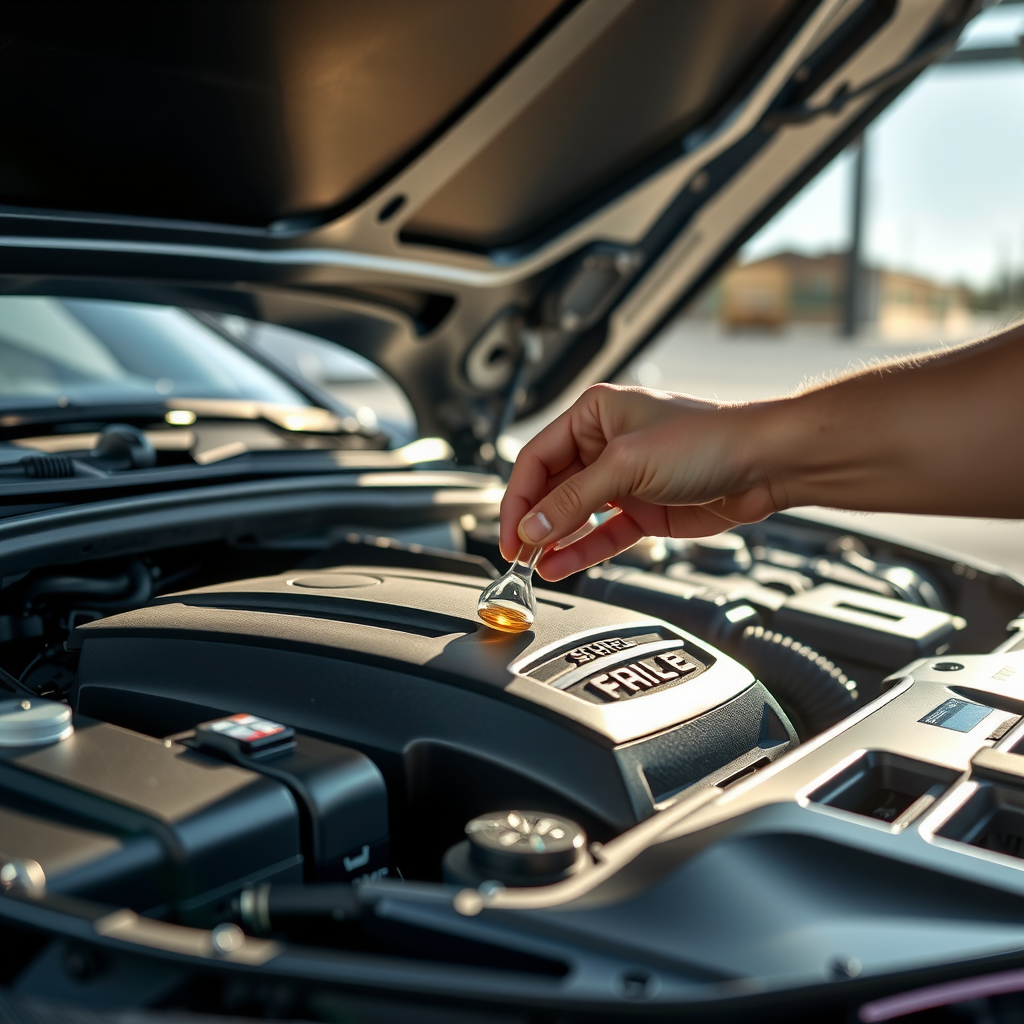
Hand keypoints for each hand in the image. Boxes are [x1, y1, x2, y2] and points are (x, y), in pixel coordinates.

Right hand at [499, 383, 783, 579]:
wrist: (764, 464)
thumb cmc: (707, 439)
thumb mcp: (627, 465)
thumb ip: (574, 500)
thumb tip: (533, 528)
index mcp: (593, 415)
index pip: (536, 459)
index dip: (518, 499)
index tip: (511, 533)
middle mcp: (604, 445)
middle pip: (552, 490)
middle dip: (534, 524)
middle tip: (518, 555)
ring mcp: (624, 480)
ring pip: (575, 516)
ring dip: (556, 541)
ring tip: (536, 567)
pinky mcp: (644, 511)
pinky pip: (603, 534)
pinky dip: (582, 551)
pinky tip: (563, 566)